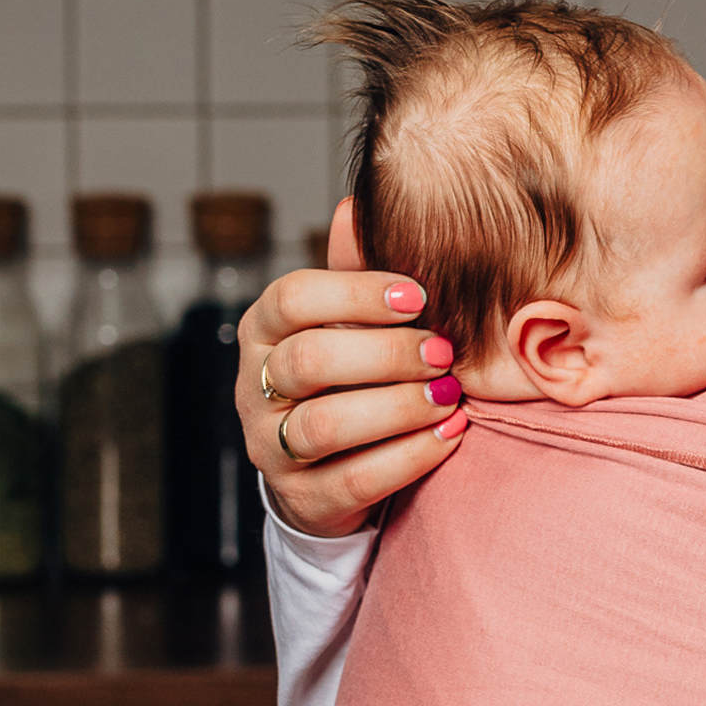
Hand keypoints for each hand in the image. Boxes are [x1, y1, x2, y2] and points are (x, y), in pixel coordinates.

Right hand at [237, 196, 467, 536]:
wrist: (332, 472)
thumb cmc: (351, 378)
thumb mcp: (351, 325)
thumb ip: (357, 275)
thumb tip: (352, 205)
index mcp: (263, 332)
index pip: (290, 299)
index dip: (355, 293)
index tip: (418, 294)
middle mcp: (254, 388)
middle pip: (308, 361)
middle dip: (385, 354)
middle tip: (443, 351)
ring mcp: (272, 448)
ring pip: (324, 425)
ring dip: (397, 407)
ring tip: (451, 396)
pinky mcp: (304, 500)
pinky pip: (355, 480)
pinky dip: (410, 456)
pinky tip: (451, 434)